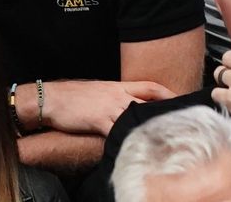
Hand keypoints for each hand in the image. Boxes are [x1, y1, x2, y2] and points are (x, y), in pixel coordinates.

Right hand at [30, 80, 174, 136]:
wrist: (51, 98)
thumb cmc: (71, 96)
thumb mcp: (97, 91)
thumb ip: (113, 97)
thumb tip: (125, 106)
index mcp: (117, 86)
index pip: (149, 86)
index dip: (166, 93)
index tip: (179, 100)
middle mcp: (117, 95)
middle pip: (148, 101)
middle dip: (164, 111)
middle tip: (179, 122)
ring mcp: (109, 107)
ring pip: (136, 116)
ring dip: (148, 126)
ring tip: (163, 137)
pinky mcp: (99, 120)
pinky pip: (117, 130)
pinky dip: (125, 138)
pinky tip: (133, 145)